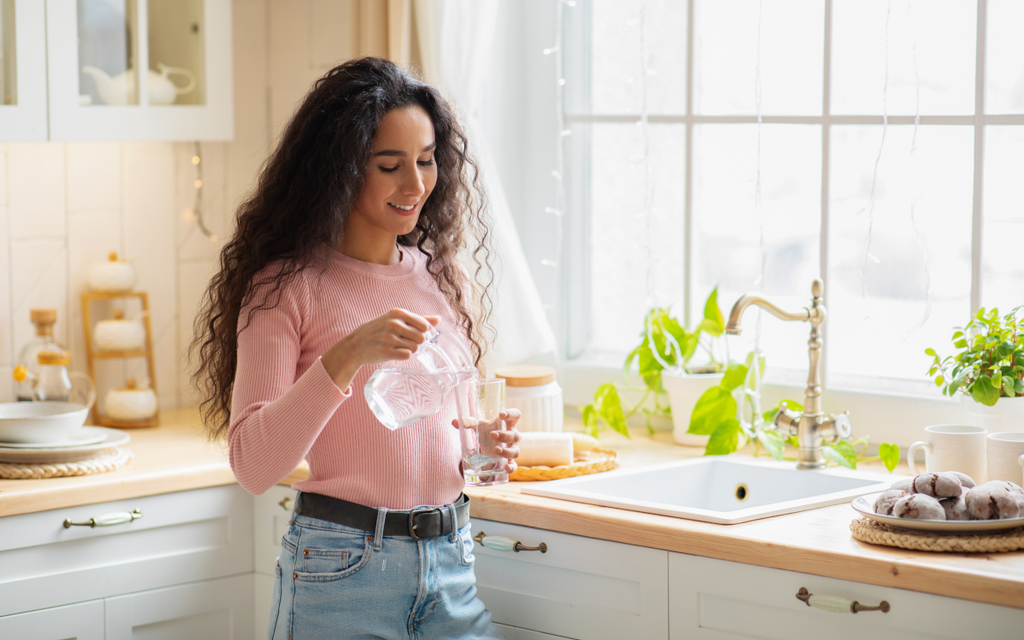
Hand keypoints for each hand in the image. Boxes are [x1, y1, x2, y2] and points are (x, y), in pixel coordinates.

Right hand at [321, 309, 439, 388]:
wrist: (357, 344)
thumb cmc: (380, 330)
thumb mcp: (397, 319)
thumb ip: (419, 319)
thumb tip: (439, 319)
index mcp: (398, 313)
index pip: (424, 325)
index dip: (422, 332)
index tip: (412, 334)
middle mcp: (394, 324)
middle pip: (421, 338)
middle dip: (415, 342)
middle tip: (403, 342)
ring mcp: (389, 338)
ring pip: (415, 347)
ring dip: (409, 349)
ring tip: (397, 346)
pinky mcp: (386, 351)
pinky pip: (407, 355)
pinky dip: (403, 356)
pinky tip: (395, 353)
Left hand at [450, 408, 522, 473]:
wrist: (489, 448)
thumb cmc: (487, 432)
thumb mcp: (479, 426)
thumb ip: (469, 423)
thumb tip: (455, 422)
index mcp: (507, 424)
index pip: (515, 415)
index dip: (511, 414)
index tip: (501, 414)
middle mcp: (513, 436)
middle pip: (515, 435)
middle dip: (504, 435)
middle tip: (492, 434)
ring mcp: (512, 450)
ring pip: (515, 451)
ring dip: (506, 451)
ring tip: (495, 449)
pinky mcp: (509, 462)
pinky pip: (514, 465)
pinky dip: (512, 467)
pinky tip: (506, 467)